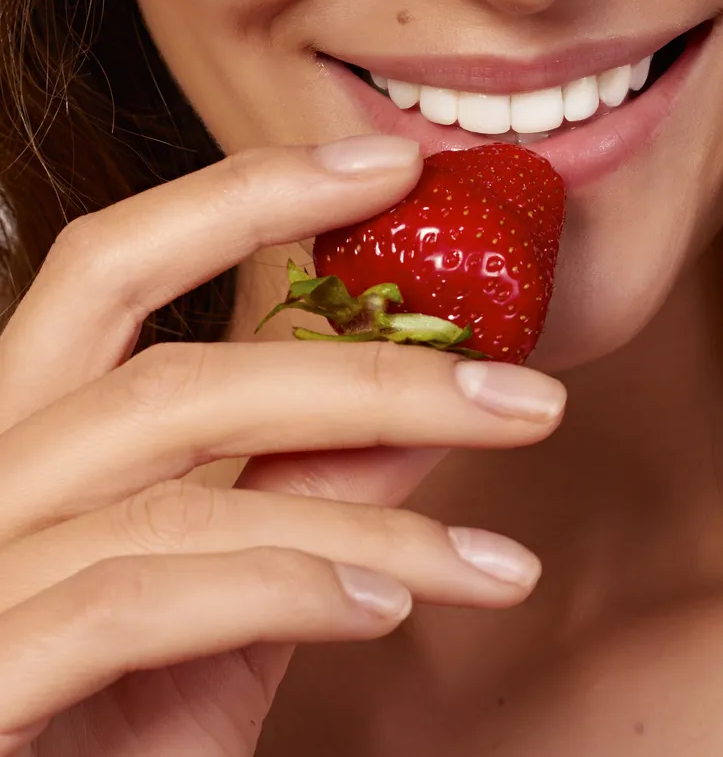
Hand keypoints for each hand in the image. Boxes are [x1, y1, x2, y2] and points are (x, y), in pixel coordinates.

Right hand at [0, 136, 564, 755]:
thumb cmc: (110, 729)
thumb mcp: (230, 601)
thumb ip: (302, 495)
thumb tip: (418, 413)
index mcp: (28, 444)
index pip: (112, 268)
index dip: (247, 195)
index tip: (392, 164)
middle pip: (175, 377)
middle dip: (374, 378)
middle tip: (529, 398)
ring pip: (188, 495)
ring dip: (379, 525)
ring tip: (501, 567)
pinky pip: (144, 599)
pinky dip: (288, 590)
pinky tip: (389, 612)